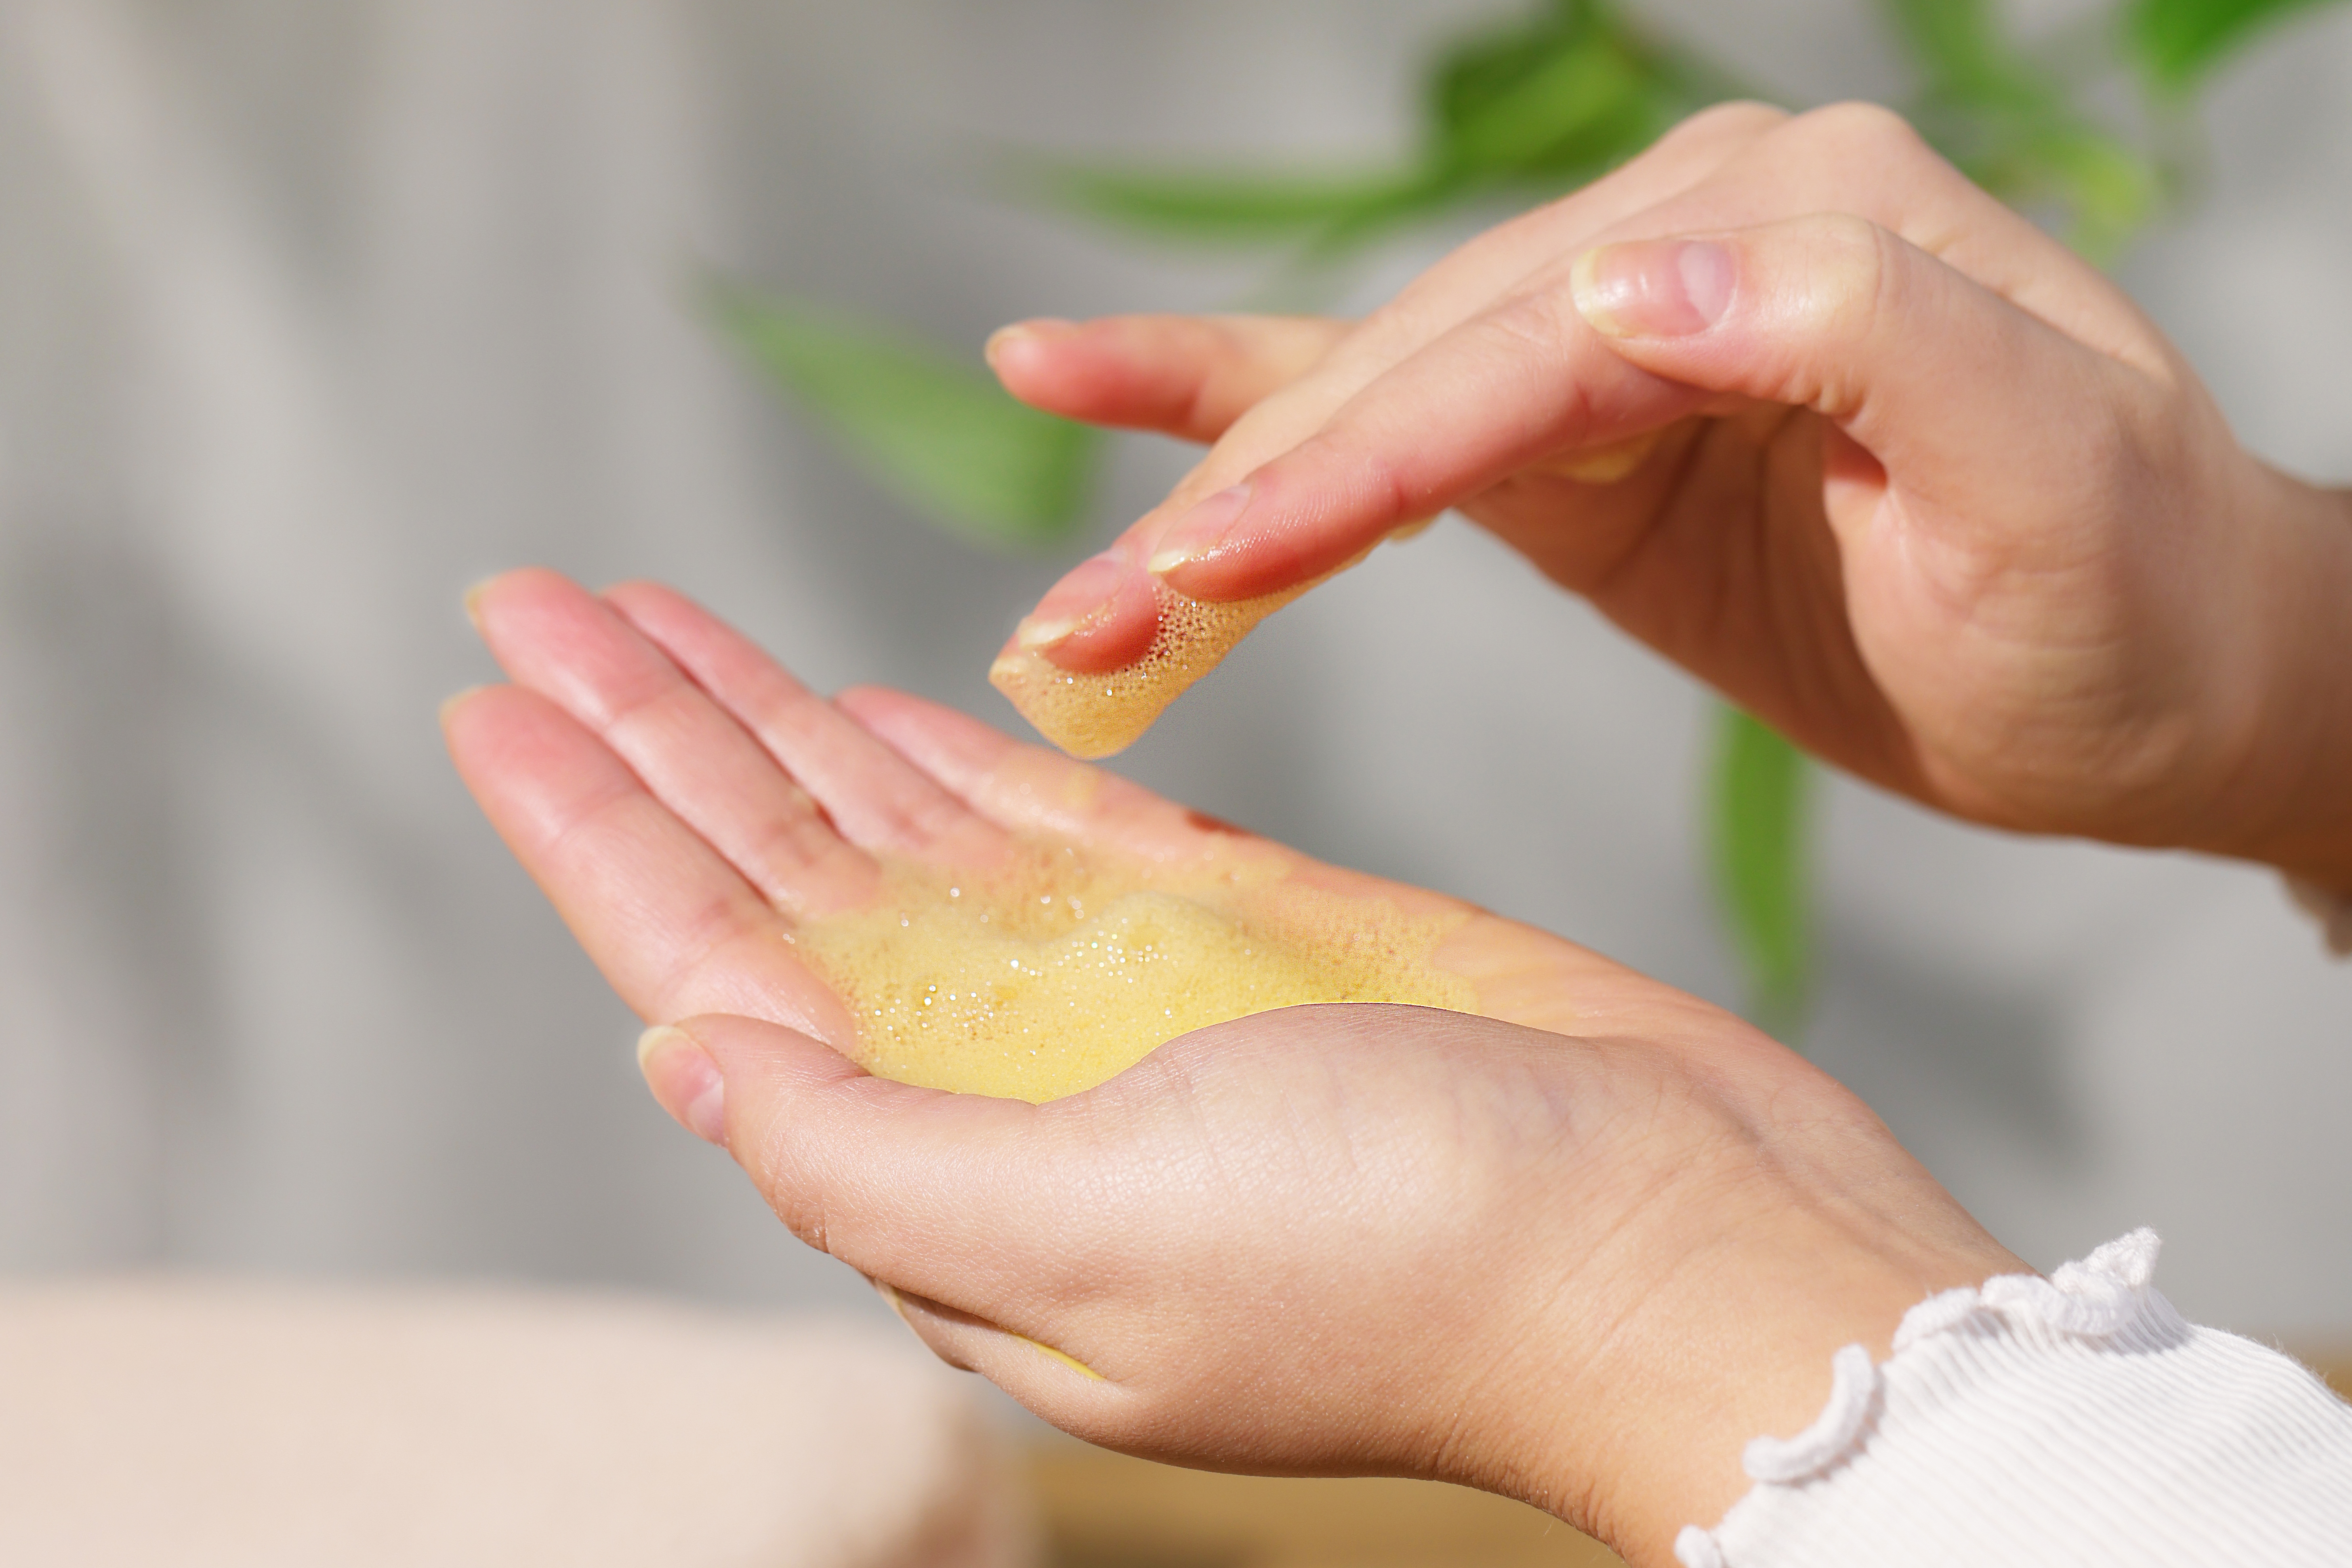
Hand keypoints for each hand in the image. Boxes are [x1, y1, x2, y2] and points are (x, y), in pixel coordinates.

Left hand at [444, 568, 2019, 1566]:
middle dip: (656, 734)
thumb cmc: (1411, 1267)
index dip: (594, 834)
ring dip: (774, 719)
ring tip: (656, 619)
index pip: (713, 976)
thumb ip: (867, 1158)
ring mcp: (1117, 996)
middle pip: (782, 876)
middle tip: (535, 597)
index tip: (491, 699)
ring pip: (897, 827)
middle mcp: (1007, 1080)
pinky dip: (950, 759)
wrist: (1682, 1238)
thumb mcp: (1091, 1242)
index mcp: (949, 1176)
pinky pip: (1048, 820)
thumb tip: (686, 1056)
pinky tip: (863, 707)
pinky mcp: (1233, 924)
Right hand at [990, 102, 2351, 888]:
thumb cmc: (2128, 596)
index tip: (1211, 568)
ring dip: (1214, 508)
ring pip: (1372, 401)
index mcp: (1798, 218)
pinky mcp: (1581, 427)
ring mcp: (1618, 322)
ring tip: (1072, 609)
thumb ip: (1865, 328)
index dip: (1360, 465)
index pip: (1532, 348)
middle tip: (1082, 625)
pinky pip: (1391, 406)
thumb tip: (1627, 281)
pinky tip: (1093, 376)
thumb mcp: (2049, 472)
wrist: (2165, 671)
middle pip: (1419, 372)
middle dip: (1245, 507)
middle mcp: (1687, 234)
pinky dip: (1240, 405)